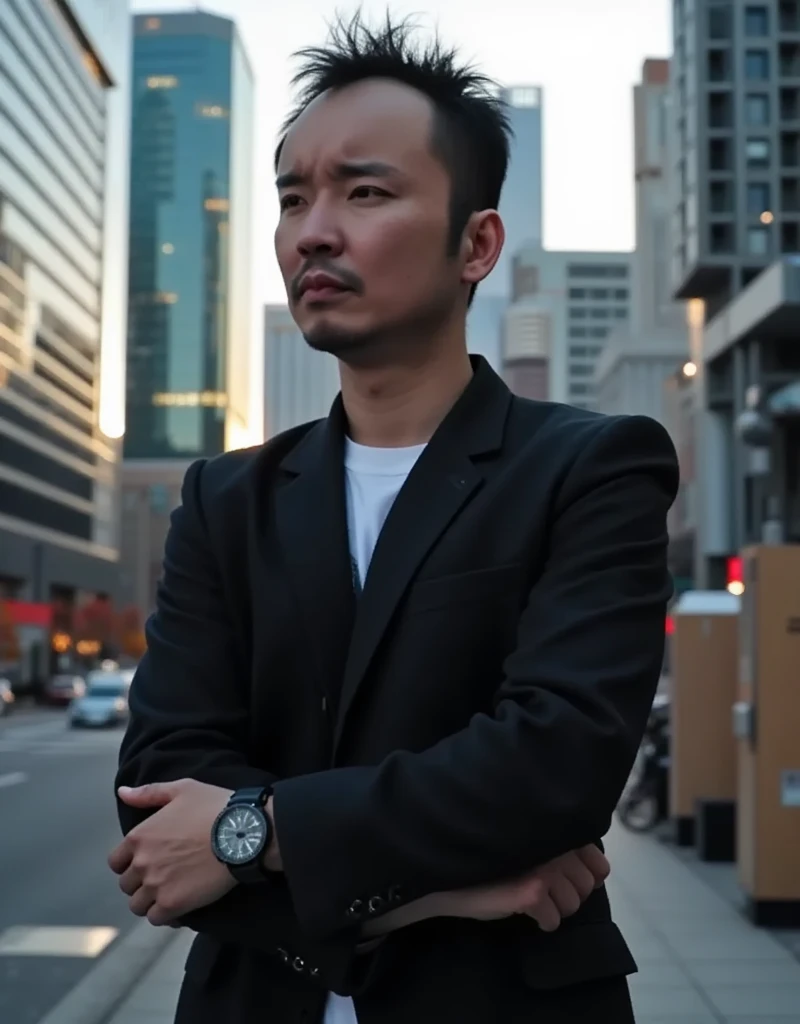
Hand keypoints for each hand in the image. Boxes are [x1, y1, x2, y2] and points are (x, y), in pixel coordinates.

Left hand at [109, 779, 235, 925]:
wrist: (241, 833)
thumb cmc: (213, 807)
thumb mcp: (182, 789)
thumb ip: (149, 793)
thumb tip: (122, 792)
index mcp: (139, 837)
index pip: (116, 862)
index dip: (129, 864)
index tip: (147, 863)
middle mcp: (141, 863)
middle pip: (127, 886)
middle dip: (141, 884)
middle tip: (163, 878)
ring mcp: (156, 885)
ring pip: (138, 905)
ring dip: (150, 902)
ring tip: (170, 894)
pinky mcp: (173, 903)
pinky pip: (156, 918)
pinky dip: (165, 916)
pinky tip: (179, 907)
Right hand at [436, 844, 608, 931]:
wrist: (453, 872)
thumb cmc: (491, 854)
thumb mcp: (530, 842)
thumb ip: (557, 846)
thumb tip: (592, 872)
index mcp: (556, 829)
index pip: (599, 862)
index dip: (587, 876)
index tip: (566, 880)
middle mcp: (555, 845)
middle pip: (586, 887)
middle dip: (569, 894)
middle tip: (545, 891)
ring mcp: (546, 868)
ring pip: (572, 905)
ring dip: (556, 909)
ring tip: (534, 900)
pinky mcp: (532, 893)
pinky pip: (553, 920)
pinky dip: (543, 922)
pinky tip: (526, 913)